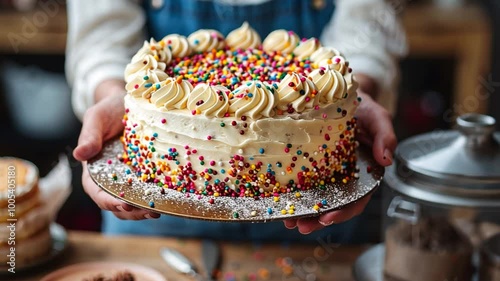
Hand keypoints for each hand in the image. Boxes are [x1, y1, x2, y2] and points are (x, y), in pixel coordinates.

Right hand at [73, 80, 159, 219]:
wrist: (126, 103)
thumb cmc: (108, 110)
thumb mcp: (96, 118)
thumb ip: (89, 136)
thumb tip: (79, 155)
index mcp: (93, 170)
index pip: (97, 192)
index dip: (109, 201)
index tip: (124, 205)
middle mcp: (110, 179)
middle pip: (116, 203)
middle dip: (131, 212)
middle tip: (149, 212)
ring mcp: (128, 179)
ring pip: (132, 202)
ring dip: (143, 210)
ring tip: (158, 211)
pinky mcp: (144, 174)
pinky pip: (147, 190)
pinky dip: (155, 198)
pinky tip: (167, 200)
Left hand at [284, 90, 396, 233]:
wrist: (340, 93)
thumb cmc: (363, 108)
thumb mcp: (378, 117)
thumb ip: (386, 136)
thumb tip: (386, 160)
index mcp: (363, 173)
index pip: (356, 199)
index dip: (343, 211)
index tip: (327, 218)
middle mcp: (343, 176)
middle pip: (332, 204)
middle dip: (317, 219)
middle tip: (301, 226)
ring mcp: (325, 171)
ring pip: (315, 197)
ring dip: (302, 212)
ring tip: (288, 221)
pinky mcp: (309, 163)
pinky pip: (301, 180)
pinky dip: (291, 192)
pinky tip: (280, 200)